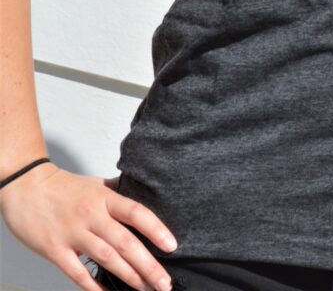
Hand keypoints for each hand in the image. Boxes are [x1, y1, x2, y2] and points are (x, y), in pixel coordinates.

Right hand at [0, 163, 177, 290]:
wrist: (27, 188)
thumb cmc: (65, 187)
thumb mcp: (97, 184)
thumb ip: (119, 192)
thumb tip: (145, 196)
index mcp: (105, 198)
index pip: (137, 213)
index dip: (156, 229)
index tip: (171, 246)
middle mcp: (92, 215)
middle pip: (125, 242)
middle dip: (147, 265)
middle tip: (165, 282)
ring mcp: (73, 233)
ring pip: (106, 258)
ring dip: (129, 277)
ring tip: (146, 289)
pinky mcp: (55, 249)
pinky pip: (77, 272)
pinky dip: (93, 286)